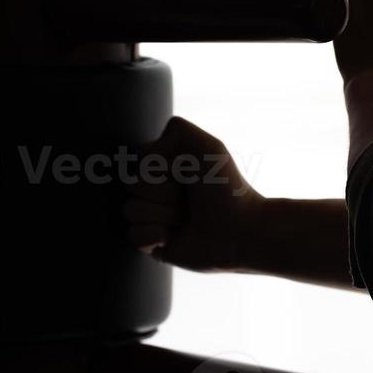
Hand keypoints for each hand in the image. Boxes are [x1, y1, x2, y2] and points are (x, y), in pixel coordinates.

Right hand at [122, 117, 263, 272]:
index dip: (161, 167)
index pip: (139, 159)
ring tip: (186, 218)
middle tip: (189, 200)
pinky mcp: (152, 243)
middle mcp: (156, 189)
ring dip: (164, 214)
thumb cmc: (227, 188)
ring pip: (130, 210)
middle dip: (164, 192)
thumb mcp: (207, 146)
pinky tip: (171, 237)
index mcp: (165, 164)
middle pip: (131, 185)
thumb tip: (144, 157)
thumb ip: (176, 130)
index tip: (188, 172)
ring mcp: (152, 216)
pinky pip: (132, 235)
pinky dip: (153, 236)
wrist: (241, 230)